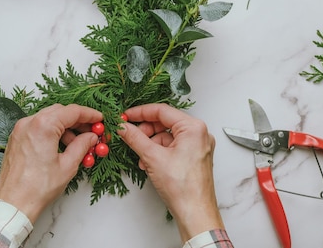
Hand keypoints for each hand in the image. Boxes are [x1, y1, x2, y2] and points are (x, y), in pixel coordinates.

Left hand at [0, 104, 102, 222]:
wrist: (13, 202)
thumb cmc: (37, 188)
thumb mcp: (67, 166)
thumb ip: (82, 146)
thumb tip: (91, 137)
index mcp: (43, 126)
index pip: (72, 111)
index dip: (89, 114)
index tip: (99, 119)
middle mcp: (29, 122)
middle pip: (59, 111)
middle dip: (77, 120)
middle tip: (91, 131)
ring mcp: (20, 129)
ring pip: (48, 118)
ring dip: (64, 127)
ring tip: (78, 144)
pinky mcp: (16, 137)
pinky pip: (38, 126)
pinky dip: (51, 131)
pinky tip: (62, 146)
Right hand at [117, 103, 223, 241]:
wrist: (195, 212)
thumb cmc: (183, 188)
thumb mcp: (152, 157)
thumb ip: (134, 137)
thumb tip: (123, 127)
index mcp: (193, 128)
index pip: (162, 111)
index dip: (140, 112)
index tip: (126, 116)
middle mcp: (199, 134)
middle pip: (164, 122)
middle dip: (145, 130)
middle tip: (129, 134)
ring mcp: (198, 146)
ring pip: (167, 136)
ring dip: (150, 143)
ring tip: (140, 155)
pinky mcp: (194, 157)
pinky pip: (172, 147)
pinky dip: (158, 152)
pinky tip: (148, 162)